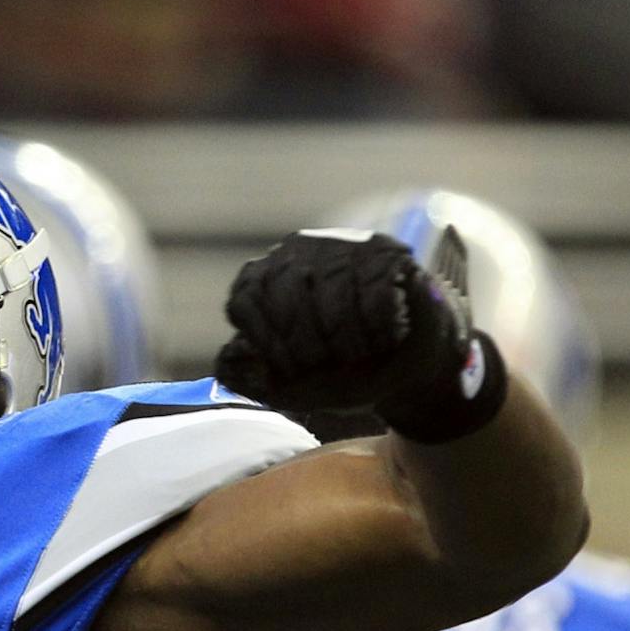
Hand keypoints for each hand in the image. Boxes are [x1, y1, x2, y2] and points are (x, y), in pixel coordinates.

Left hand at [214, 229, 475, 417]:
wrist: (406, 367)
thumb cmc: (341, 373)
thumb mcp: (288, 385)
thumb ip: (248, 377)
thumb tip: (223, 362)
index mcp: (263, 280)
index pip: (246, 298)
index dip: (264, 339)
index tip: (286, 371)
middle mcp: (296, 252)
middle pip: (285, 290)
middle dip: (304, 341)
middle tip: (324, 369)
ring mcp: (341, 245)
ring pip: (331, 288)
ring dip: (346, 336)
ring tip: (359, 357)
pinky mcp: (386, 251)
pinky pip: (375, 287)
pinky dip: (380, 323)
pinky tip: (386, 339)